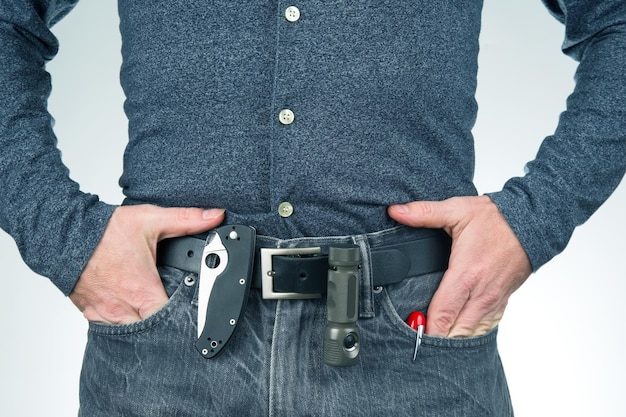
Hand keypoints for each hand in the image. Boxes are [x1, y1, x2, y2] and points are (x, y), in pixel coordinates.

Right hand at [69, 205, 224, 323]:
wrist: (64, 234)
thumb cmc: (104, 232)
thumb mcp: (151, 220)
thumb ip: (186, 219)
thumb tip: (215, 215)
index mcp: (142, 290)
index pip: (169, 321)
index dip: (184, 322)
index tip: (192, 316)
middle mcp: (124, 308)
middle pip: (151, 332)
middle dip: (164, 327)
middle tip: (174, 316)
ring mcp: (105, 313)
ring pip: (130, 334)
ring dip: (143, 326)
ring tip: (153, 313)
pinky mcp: (91, 313)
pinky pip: (110, 329)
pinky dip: (123, 322)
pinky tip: (131, 311)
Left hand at [388, 196, 531, 337]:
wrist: (531, 224)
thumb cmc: (496, 219)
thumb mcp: (457, 210)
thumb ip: (424, 213)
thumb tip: (395, 211)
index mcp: (467, 274)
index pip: (444, 312)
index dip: (426, 329)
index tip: (410, 335)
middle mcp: (481, 292)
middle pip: (456, 331)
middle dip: (436, 339)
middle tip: (414, 342)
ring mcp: (493, 300)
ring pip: (471, 333)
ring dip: (452, 339)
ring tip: (430, 342)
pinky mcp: (501, 301)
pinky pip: (484, 327)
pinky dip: (469, 333)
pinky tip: (454, 335)